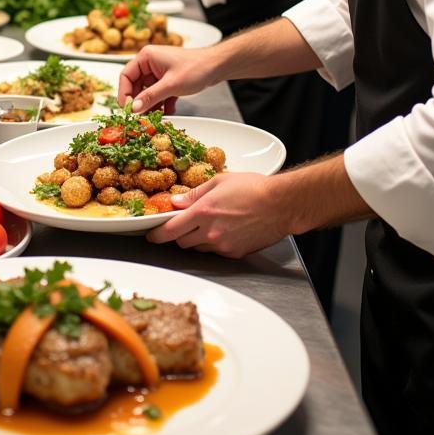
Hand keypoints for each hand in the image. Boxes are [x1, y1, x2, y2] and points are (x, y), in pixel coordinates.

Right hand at [118, 44, 222, 112]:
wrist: (218, 66)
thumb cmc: (196, 67)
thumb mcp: (171, 85)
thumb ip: (150, 97)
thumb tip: (134, 108)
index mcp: (146, 57)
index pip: (126, 76)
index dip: (124, 94)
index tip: (128, 109)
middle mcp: (150, 63)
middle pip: (135, 86)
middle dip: (140, 102)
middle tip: (141, 117)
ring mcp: (159, 72)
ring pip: (147, 92)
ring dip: (151, 105)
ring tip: (156, 117)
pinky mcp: (168, 80)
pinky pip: (158, 94)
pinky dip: (162, 104)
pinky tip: (169, 111)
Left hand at [147, 172, 289, 256]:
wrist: (282, 204)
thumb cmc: (255, 188)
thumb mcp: (220, 182)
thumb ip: (195, 194)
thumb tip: (176, 202)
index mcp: (203, 212)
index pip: (170, 230)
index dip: (157, 234)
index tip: (151, 234)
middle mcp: (210, 232)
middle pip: (182, 242)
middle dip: (178, 234)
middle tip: (184, 222)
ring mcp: (223, 245)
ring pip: (198, 248)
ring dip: (196, 238)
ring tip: (209, 223)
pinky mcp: (235, 253)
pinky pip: (216, 251)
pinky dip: (214, 243)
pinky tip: (225, 229)